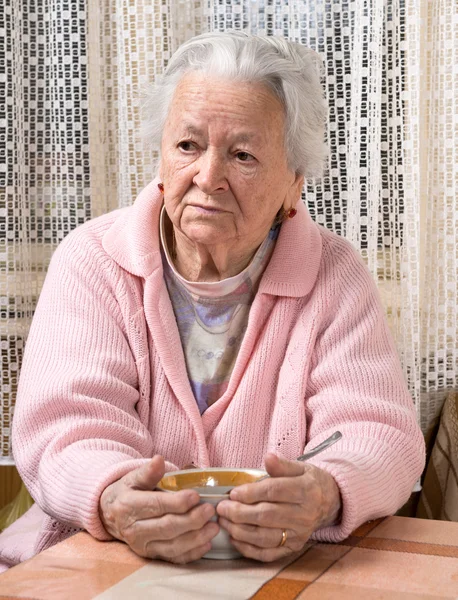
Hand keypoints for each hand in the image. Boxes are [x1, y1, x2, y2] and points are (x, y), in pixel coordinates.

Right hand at [99, 455, 218, 563]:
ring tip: (213, 527)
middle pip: (167, 528)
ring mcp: (143, 546)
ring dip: (196, 539)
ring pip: (172, 547)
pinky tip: (206, 544)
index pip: (157, 506)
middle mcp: (134, 530)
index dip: (178, 502)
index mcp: (129, 506)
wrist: (110, 514)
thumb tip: (159, 459)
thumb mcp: (133, 478)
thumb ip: (148, 471)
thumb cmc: (127, 492)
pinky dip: (192, 554)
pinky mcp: (151, 556)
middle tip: (210, 510)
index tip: (196, 496)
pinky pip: (173, 559)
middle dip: (192, 520)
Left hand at [216, 453, 340, 561]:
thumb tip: (268, 457)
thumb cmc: (308, 482)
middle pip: (267, 516)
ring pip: (265, 537)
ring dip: (240, 531)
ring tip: (223, 522)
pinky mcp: (294, 548)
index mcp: (305, 490)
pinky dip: (249, 549)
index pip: (274, 492)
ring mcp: (299, 534)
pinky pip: (269, 554)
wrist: (329, 502)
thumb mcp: (299, 467)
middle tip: (221, 508)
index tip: (233, 493)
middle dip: (240, 513)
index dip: (251, 493)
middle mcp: (304, 515)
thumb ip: (281, 465)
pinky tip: (234, 538)